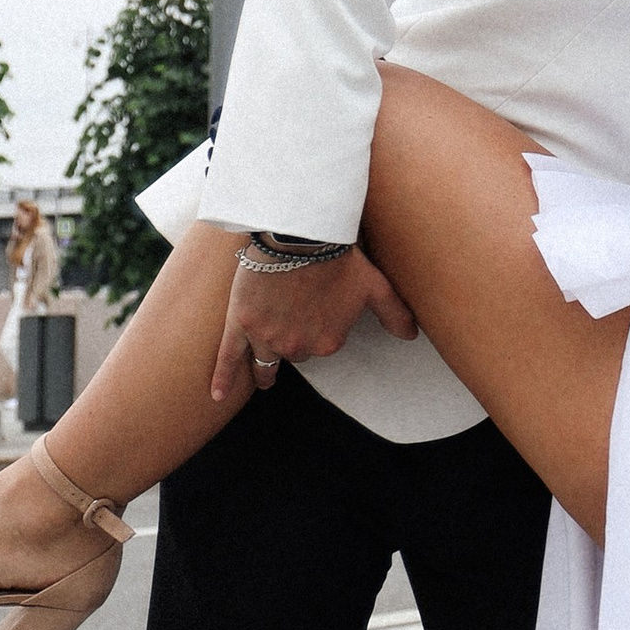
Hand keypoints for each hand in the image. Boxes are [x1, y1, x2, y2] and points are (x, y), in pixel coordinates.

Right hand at [211, 245, 419, 401]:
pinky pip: (228, 359)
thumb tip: (413, 336)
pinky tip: (217, 395)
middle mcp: (297, 346)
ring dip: (265, 366)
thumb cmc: (339, 258)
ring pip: (265, 359)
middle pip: (292, 351)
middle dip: (293, 338)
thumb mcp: (375, 286)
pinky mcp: (241, 325)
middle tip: (290, 322)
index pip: (321, 345)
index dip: (317, 327)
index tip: (315, 311)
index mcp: (328, 343)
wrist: (301, 235)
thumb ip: (395, 314)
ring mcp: (266, 338)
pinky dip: (223, 378)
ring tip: (264, 377)